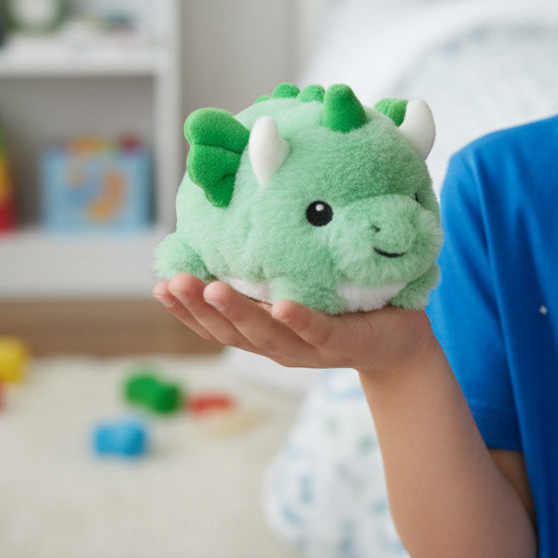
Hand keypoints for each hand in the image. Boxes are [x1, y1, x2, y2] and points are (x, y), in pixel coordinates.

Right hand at [153, 273, 437, 375]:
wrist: (399, 339)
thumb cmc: (344, 305)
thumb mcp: (302, 282)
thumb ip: (274, 262)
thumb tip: (245, 211)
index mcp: (264, 328)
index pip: (215, 323)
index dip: (185, 309)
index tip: (159, 286)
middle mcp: (278, 342)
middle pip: (229, 331)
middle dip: (197, 308)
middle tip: (170, 283)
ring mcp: (307, 345)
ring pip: (265, 333)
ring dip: (236, 313)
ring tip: (212, 288)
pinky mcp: (341, 342)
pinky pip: (316, 330)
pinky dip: (297, 319)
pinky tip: (281, 304)